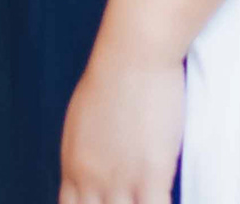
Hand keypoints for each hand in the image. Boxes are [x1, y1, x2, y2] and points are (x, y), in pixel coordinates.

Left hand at [59, 28, 185, 203]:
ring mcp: (121, 181)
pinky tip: (166, 198)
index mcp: (73, 166)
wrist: (133, 51)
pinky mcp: (152, 176)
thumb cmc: (112, 75)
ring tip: (146, 199)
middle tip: (128, 200)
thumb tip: (90, 170)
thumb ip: (85, 154)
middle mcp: (91, 180)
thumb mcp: (82, 119)